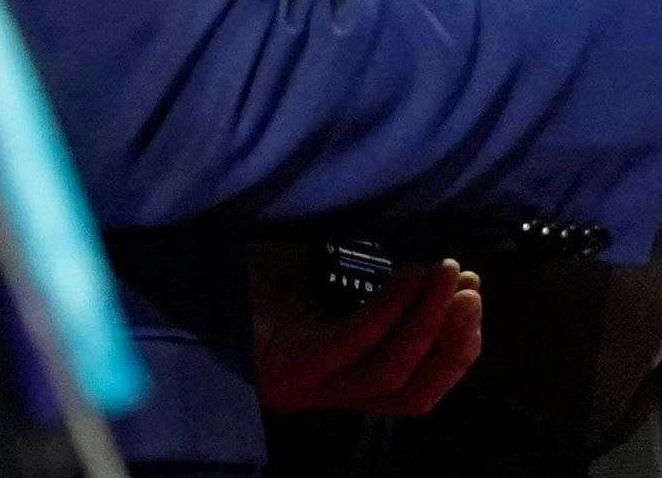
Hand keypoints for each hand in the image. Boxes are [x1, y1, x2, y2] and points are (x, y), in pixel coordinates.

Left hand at [252, 253, 482, 416]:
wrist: (187, 273)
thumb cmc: (260, 274)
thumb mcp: (328, 284)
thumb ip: (378, 289)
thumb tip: (444, 268)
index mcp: (340, 378)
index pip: (415, 387)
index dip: (455, 349)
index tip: (474, 297)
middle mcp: (325, 392)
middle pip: (411, 391)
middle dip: (452, 341)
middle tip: (470, 287)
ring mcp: (305, 387)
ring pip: (387, 374)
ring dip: (429, 322)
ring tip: (447, 274)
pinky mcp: (284, 372)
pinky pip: (349, 348)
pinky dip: (388, 313)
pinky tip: (409, 277)